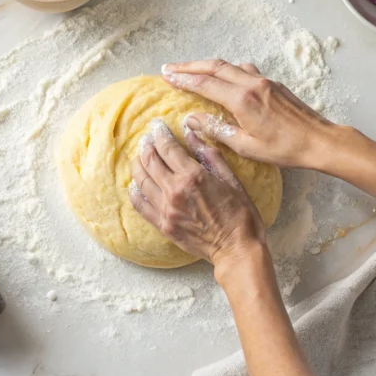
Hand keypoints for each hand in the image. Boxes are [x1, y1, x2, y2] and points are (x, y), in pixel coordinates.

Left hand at [129, 118, 265, 264]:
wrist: (236, 249)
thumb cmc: (241, 215)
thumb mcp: (231, 179)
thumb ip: (210, 155)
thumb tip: (192, 134)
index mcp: (193, 176)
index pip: (168, 148)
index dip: (160, 134)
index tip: (157, 125)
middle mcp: (175, 191)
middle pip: (150, 161)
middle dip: (146, 146)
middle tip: (146, 138)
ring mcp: (166, 210)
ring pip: (141, 181)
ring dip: (138, 164)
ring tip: (140, 156)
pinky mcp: (163, 225)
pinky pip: (140, 205)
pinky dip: (135, 192)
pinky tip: (134, 184)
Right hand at [162, 60, 336, 169]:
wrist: (320, 141)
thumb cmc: (285, 149)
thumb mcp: (247, 147)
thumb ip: (217, 130)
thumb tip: (192, 119)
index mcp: (242, 100)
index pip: (205, 84)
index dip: (183, 79)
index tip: (167, 76)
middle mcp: (252, 84)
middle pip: (214, 67)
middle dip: (189, 66)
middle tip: (170, 67)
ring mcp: (264, 81)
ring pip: (229, 65)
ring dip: (207, 65)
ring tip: (192, 70)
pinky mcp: (273, 83)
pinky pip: (244, 69)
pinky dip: (227, 69)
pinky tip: (224, 76)